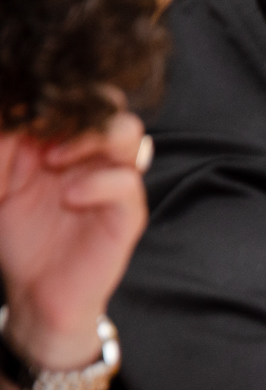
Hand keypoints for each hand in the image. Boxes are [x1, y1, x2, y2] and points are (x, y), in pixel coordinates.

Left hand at [0, 110, 147, 368]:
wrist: (34, 294)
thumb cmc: (18, 237)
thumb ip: (6, 144)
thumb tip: (14, 109)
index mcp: (69, 142)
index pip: (78, 99)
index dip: (54, 96)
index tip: (23, 109)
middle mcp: (96, 158)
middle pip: (110, 106)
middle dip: (76, 111)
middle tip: (39, 133)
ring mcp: (114, 183)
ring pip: (130, 134)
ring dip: (90, 139)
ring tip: (53, 161)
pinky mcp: (127, 214)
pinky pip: (127, 183)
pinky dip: (97, 183)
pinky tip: (69, 197)